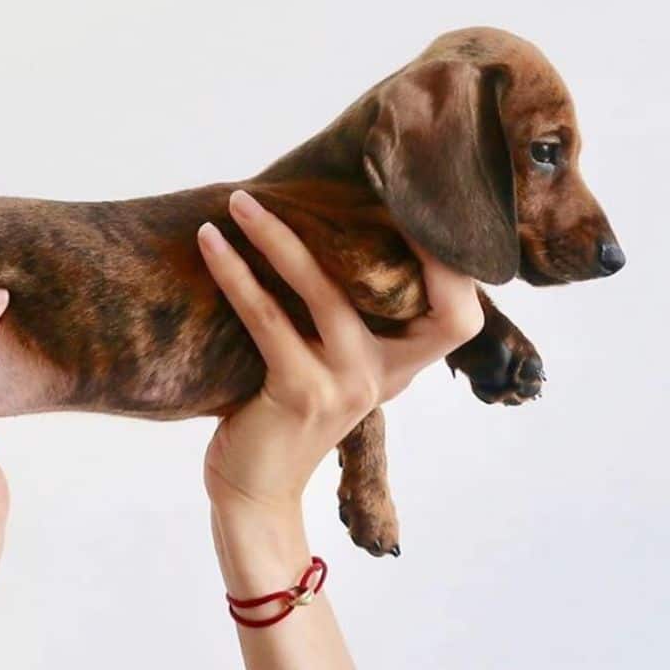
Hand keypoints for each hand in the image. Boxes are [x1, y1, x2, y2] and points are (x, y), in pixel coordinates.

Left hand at [197, 189, 482, 521]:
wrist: (256, 489)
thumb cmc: (288, 412)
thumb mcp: (334, 363)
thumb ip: (347, 315)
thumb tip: (324, 230)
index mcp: (402, 361)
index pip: (458, 310)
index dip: (449, 258)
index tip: (410, 200)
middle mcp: (386, 372)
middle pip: (403, 285)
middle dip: (367, 222)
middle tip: (310, 180)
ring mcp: (348, 383)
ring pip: (323, 290)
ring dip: (276, 237)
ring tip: (239, 201)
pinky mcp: (301, 392)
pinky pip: (267, 316)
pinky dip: (235, 273)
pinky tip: (211, 243)